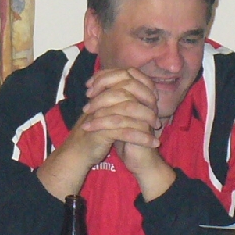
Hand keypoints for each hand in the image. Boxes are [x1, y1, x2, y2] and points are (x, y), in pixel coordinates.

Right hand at [37, 68, 161, 200]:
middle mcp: (101, 100)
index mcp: (102, 94)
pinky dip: (142, 138)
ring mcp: (100, 113)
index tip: (155, 103)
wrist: (76, 153)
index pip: (126, 81)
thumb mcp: (106, 115)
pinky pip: (126, 131)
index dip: (144, 90)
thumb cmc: (94, 134)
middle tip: (157, 119)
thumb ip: (119, 103)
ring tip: (157, 131)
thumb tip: (140, 94)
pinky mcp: (102, 130)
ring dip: (147, 121)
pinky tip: (152, 143)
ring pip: (130, 110)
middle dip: (147, 105)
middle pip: (129, 93)